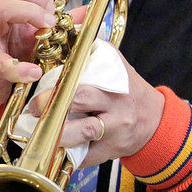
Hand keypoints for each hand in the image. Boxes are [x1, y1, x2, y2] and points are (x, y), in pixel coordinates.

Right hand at [0, 0, 55, 107]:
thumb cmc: (3, 53)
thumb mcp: (27, 32)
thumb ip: (53, 19)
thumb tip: (84, 12)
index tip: (49, 3)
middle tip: (49, 18)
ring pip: (0, 9)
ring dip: (31, 15)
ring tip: (45, 31)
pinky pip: (1, 64)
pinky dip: (20, 68)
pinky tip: (34, 72)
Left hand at [32, 51, 165, 166]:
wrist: (156, 121)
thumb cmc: (131, 92)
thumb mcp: (120, 68)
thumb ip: (96, 53)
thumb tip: (71, 33)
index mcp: (116, 85)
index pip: (84, 83)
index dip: (58, 89)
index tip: (40, 95)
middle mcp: (117, 107)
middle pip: (80, 102)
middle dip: (52, 106)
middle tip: (35, 110)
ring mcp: (115, 132)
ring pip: (82, 134)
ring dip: (57, 134)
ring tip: (41, 132)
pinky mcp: (111, 152)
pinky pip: (86, 157)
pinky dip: (68, 155)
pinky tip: (56, 151)